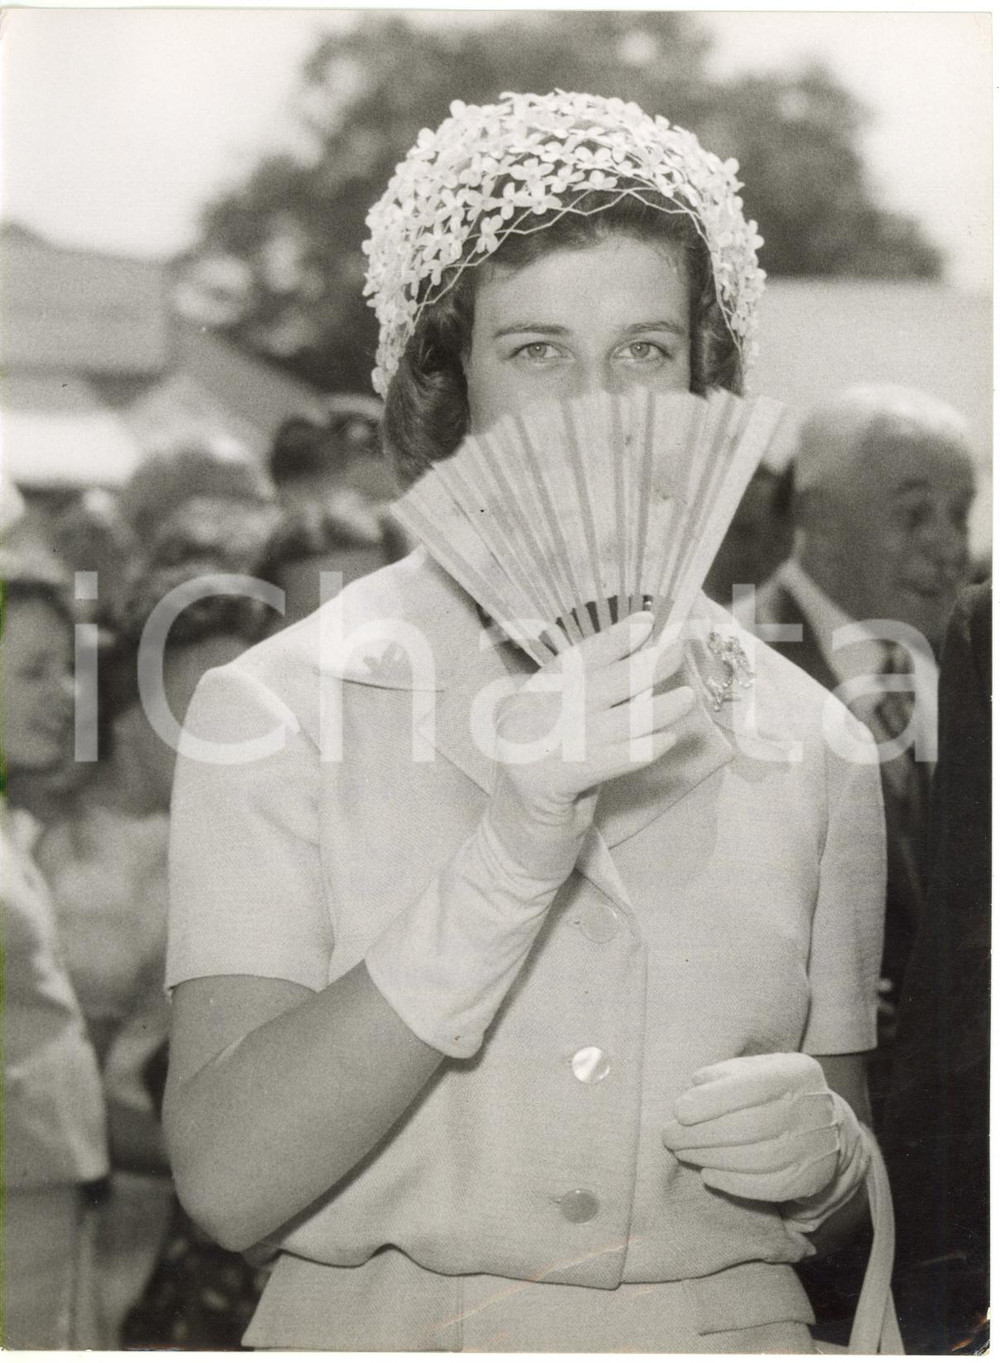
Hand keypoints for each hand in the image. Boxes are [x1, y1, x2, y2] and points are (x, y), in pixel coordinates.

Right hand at [486, 612, 693, 879]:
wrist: (514, 850)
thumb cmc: (550, 793)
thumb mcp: (565, 740)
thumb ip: (590, 709)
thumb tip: (644, 669)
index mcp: (524, 701)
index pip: (572, 662)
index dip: (611, 640)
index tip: (647, 621)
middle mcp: (521, 719)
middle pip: (591, 687)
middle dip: (640, 668)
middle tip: (678, 650)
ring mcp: (529, 750)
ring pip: (603, 724)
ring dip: (651, 710)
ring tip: (687, 697)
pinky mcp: (544, 783)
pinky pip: (601, 761)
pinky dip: (636, 751)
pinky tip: (665, 742)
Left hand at [661, 1053, 865, 1204]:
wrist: (828, 1127)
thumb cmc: (777, 1092)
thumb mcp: (758, 1069)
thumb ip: (728, 1073)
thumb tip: (696, 1084)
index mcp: (796, 1073)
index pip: (753, 1086)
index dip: (712, 1100)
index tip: (678, 1111)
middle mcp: (812, 1109)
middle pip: (751, 1126)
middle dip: (703, 1134)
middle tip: (669, 1137)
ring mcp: (816, 1147)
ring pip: (758, 1158)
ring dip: (712, 1158)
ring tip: (683, 1153)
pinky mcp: (811, 1178)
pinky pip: (769, 1186)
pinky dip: (734, 1183)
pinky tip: (708, 1174)